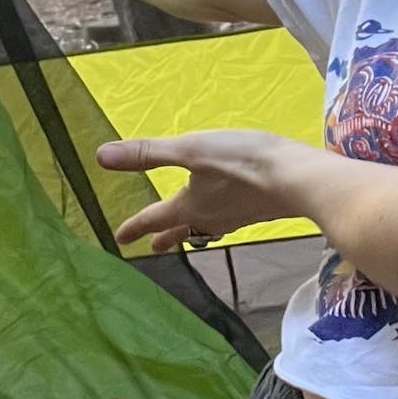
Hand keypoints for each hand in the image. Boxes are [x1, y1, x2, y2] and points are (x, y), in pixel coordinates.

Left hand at [101, 130, 313, 251]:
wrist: (296, 179)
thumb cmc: (241, 162)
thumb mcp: (191, 150)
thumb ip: (149, 153)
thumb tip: (102, 157)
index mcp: (190, 205)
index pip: (155, 218)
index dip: (135, 225)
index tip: (120, 237)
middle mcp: (211, 216)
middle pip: (182, 229)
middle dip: (166, 236)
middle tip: (153, 248)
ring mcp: (237, 216)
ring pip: (207, 227)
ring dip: (192, 231)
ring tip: (189, 233)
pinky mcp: (258, 210)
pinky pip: (229, 220)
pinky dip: (219, 221)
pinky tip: (229, 214)